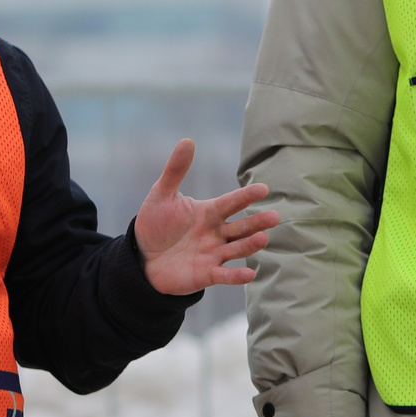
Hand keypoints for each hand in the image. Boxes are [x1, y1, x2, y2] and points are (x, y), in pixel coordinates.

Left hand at [134, 140, 279, 295]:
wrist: (140, 258)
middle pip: (241, 227)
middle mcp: (216, 233)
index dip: (246, 197)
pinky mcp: (206, 274)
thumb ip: (175, 170)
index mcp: (209, 213)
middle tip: (274, 217)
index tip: (263, 189)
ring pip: (237, 249)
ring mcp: (213, 254)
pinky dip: (237, 276)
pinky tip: (250, 273)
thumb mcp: (161, 195)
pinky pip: (224, 275)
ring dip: (250, 245)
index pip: (231, 203)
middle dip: (257, 222)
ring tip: (263, 238)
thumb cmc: (154, 224)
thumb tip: (187, 140)